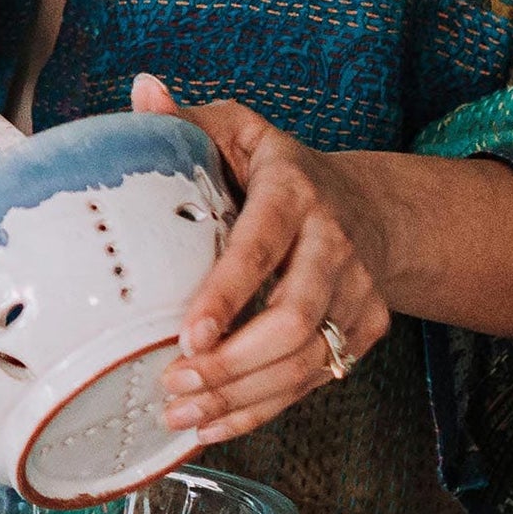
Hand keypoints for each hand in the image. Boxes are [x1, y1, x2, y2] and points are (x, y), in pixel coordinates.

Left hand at [131, 74, 390, 444]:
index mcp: (293, 189)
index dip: (227, 293)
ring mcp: (355, 291)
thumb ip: (185, 120)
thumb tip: (143, 90)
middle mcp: (334, 242)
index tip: (188, 332)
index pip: (261, 246)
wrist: (369, 205)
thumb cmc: (279, 169)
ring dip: (243, 395)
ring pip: (306, 361)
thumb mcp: (236, 130)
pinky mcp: (364, 330)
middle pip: (294, 318)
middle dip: (233, 361)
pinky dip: (262, 410)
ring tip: (183, 411)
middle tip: (175, 381)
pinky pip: (314, 382)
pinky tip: (214, 422)